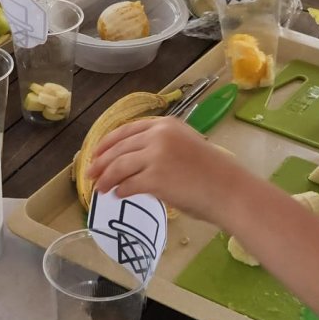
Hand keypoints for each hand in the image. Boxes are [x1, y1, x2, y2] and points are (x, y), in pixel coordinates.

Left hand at [88, 118, 243, 223]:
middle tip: (90, 174)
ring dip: (106, 178)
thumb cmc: (213, 173)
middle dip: (100, 162)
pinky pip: (128, 184)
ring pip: (119, 166)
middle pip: (119, 148)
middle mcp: (158, 135)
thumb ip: (162, 146)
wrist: (229, 190)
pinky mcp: (154, 178)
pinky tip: (119, 195)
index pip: (127, 130)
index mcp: (166, 124)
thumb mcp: (186, 145)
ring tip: (100, 188)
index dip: (107, 143)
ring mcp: (155, 156)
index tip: (96, 153)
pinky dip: (120, 190)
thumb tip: (136, 161)